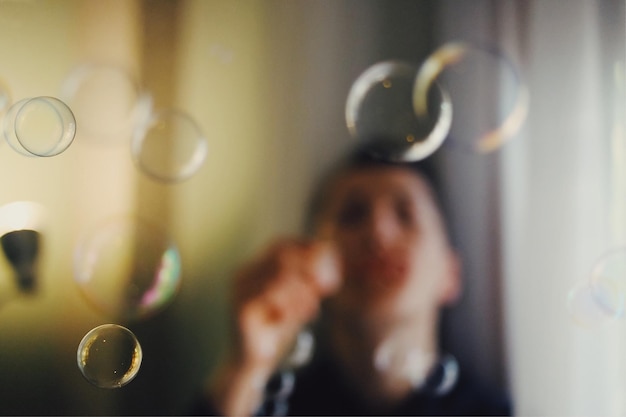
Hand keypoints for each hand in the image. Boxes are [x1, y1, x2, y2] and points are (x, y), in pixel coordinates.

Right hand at [208, 239, 341, 415]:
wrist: (254, 361)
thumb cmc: (277, 326)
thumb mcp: (298, 299)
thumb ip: (310, 280)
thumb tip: (330, 257)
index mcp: (255, 267)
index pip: (280, 244)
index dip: (305, 247)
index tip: (329, 260)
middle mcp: (243, 274)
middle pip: (281, 256)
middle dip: (309, 268)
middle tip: (326, 285)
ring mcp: (239, 290)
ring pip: (279, 274)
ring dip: (303, 290)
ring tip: (311, 307)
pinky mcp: (240, 308)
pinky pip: (272, 296)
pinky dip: (292, 304)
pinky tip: (301, 316)